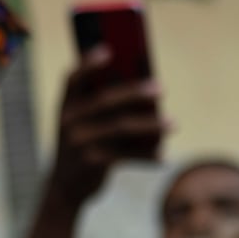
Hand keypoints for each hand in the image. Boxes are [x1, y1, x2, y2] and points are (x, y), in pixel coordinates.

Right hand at [48, 46, 168, 208]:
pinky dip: (147, 155)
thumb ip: (103, 104)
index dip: (88, 63)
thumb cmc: (83, 146)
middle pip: (104, 100)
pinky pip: (126, 154)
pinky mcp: (91, 163)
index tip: (109, 49)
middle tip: (161, 88)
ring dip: (151, 125)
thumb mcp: (83, 123)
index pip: (73, 78)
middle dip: (135, 92)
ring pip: (121, 127)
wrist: (65, 187)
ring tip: (174, 124)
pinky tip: (163, 155)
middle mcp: (68, 121)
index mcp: (65, 105)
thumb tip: (146, 86)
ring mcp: (78, 142)